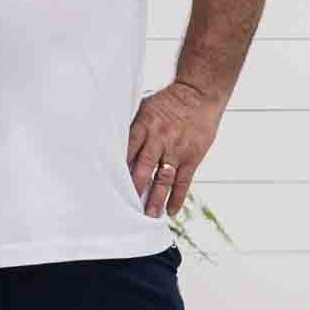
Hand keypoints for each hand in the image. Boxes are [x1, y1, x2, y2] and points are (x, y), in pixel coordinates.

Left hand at [127, 79, 223, 218]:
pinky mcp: (192, 156)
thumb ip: (133, 129)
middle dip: (135, 189)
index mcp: (143, 125)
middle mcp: (159, 138)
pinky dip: (177, 198)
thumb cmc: (168, 101)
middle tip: (126, 208)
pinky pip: (183, 181)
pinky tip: (170, 211)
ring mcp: (177, 149)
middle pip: (143, 167)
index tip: (110, 186)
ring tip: (149, 216)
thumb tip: (113, 147)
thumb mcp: (145, 107)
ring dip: (156, 199)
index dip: (119, 169)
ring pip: (164, 179)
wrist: (199, 93)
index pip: (127, 151)